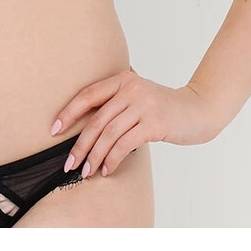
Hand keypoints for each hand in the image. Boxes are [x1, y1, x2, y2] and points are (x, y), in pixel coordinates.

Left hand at [50, 67, 220, 177]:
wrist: (197, 110)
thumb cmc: (163, 107)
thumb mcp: (138, 96)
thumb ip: (116, 100)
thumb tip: (85, 120)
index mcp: (122, 79)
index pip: (88, 95)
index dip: (68, 112)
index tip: (54, 129)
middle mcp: (130, 88)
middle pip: (96, 119)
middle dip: (80, 144)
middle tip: (69, 164)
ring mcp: (143, 105)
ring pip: (109, 134)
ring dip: (94, 156)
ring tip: (86, 171)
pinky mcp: (154, 122)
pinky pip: (126, 143)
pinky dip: (113, 158)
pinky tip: (108, 169)